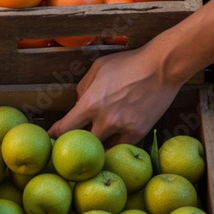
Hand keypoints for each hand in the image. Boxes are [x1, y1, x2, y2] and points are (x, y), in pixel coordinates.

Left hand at [46, 45, 182, 145]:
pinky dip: (113, 146)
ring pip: (101, 149)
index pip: (64, 128)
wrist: (161, 67)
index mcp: (90, 103)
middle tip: (70, 143)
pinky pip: (120, 147)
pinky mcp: (138, 133)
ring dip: (95, 147)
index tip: (51, 138)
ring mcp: (123, 129)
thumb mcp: (98, 69)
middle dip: (74, 142)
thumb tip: (78, 105)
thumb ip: (83, 89)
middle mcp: (105, 120)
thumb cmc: (128, 64)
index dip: (55, 135)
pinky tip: (109, 143)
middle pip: (81, 143)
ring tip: (91, 146)